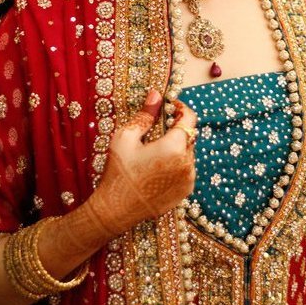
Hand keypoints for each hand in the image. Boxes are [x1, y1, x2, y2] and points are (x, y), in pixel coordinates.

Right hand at [88, 90, 196, 236]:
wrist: (116, 210)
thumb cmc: (118, 171)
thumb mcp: (126, 138)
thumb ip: (145, 115)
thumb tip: (156, 94)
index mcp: (174, 146)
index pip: (189, 118)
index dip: (180, 108)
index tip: (170, 105)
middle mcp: (187, 162)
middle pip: (189, 135)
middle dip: (177, 128)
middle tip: (157, 128)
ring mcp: (188, 179)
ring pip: (188, 153)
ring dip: (177, 147)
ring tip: (154, 151)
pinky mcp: (185, 191)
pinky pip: (186, 169)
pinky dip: (177, 163)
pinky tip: (157, 168)